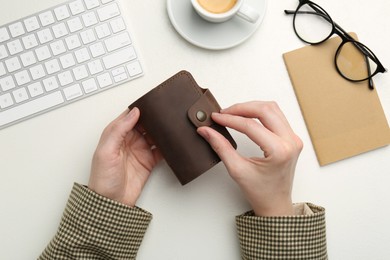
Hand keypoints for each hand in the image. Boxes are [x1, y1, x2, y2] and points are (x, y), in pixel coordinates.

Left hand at [88, 107, 161, 206]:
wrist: (112, 203)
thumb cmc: (103, 179)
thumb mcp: (106, 151)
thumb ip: (118, 130)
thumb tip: (133, 112)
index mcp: (116, 135)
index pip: (129, 116)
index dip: (140, 108)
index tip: (152, 102)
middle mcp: (128, 140)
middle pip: (144, 124)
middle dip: (154, 118)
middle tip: (166, 112)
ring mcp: (140, 150)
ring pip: (154, 135)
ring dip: (162, 131)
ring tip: (171, 125)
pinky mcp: (149, 161)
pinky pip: (161, 150)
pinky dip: (168, 146)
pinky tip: (172, 142)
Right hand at [197, 101, 302, 215]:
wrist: (275, 203)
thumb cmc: (260, 192)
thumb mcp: (237, 170)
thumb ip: (221, 147)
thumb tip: (206, 131)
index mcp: (279, 151)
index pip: (251, 126)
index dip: (230, 119)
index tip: (216, 118)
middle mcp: (290, 142)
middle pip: (265, 110)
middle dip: (242, 108)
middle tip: (224, 113)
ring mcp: (293, 139)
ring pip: (272, 109)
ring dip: (251, 107)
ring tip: (233, 113)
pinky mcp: (292, 138)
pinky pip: (277, 116)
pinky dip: (260, 113)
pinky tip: (247, 117)